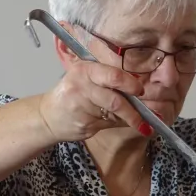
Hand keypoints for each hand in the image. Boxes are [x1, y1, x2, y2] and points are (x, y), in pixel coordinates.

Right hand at [36, 59, 150, 142]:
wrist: (49, 116)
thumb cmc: (74, 95)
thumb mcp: (88, 80)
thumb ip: (111, 83)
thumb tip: (142, 93)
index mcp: (85, 70)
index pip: (114, 76)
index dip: (131, 84)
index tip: (141, 91)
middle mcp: (81, 86)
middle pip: (116, 100)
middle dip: (135, 110)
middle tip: (147, 116)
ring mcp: (80, 106)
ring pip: (115, 114)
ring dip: (131, 120)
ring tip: (141, 124)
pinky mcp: (82, 123)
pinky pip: (110, 124)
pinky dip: (120, 125)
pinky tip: (122, 124)